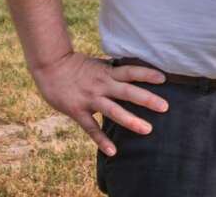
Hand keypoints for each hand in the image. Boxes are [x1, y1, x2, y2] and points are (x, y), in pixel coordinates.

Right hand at [30, 51, 167, 155]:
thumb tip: (133, 71)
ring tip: (147, 130)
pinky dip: (102, 140)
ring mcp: (90, 99)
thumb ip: (113, 71)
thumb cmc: (77, 65)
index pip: (131, 71)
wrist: (50, 67)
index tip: (164, 78)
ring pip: (113, 111)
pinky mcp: (78, 111)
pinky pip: (91, 128)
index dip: (147, 74)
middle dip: (147, 99)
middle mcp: (102, 85)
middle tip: (165, 107)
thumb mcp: (98, 64)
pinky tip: (112, 151)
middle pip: (127, 91)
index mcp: (108, 73)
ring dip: (130, 120)